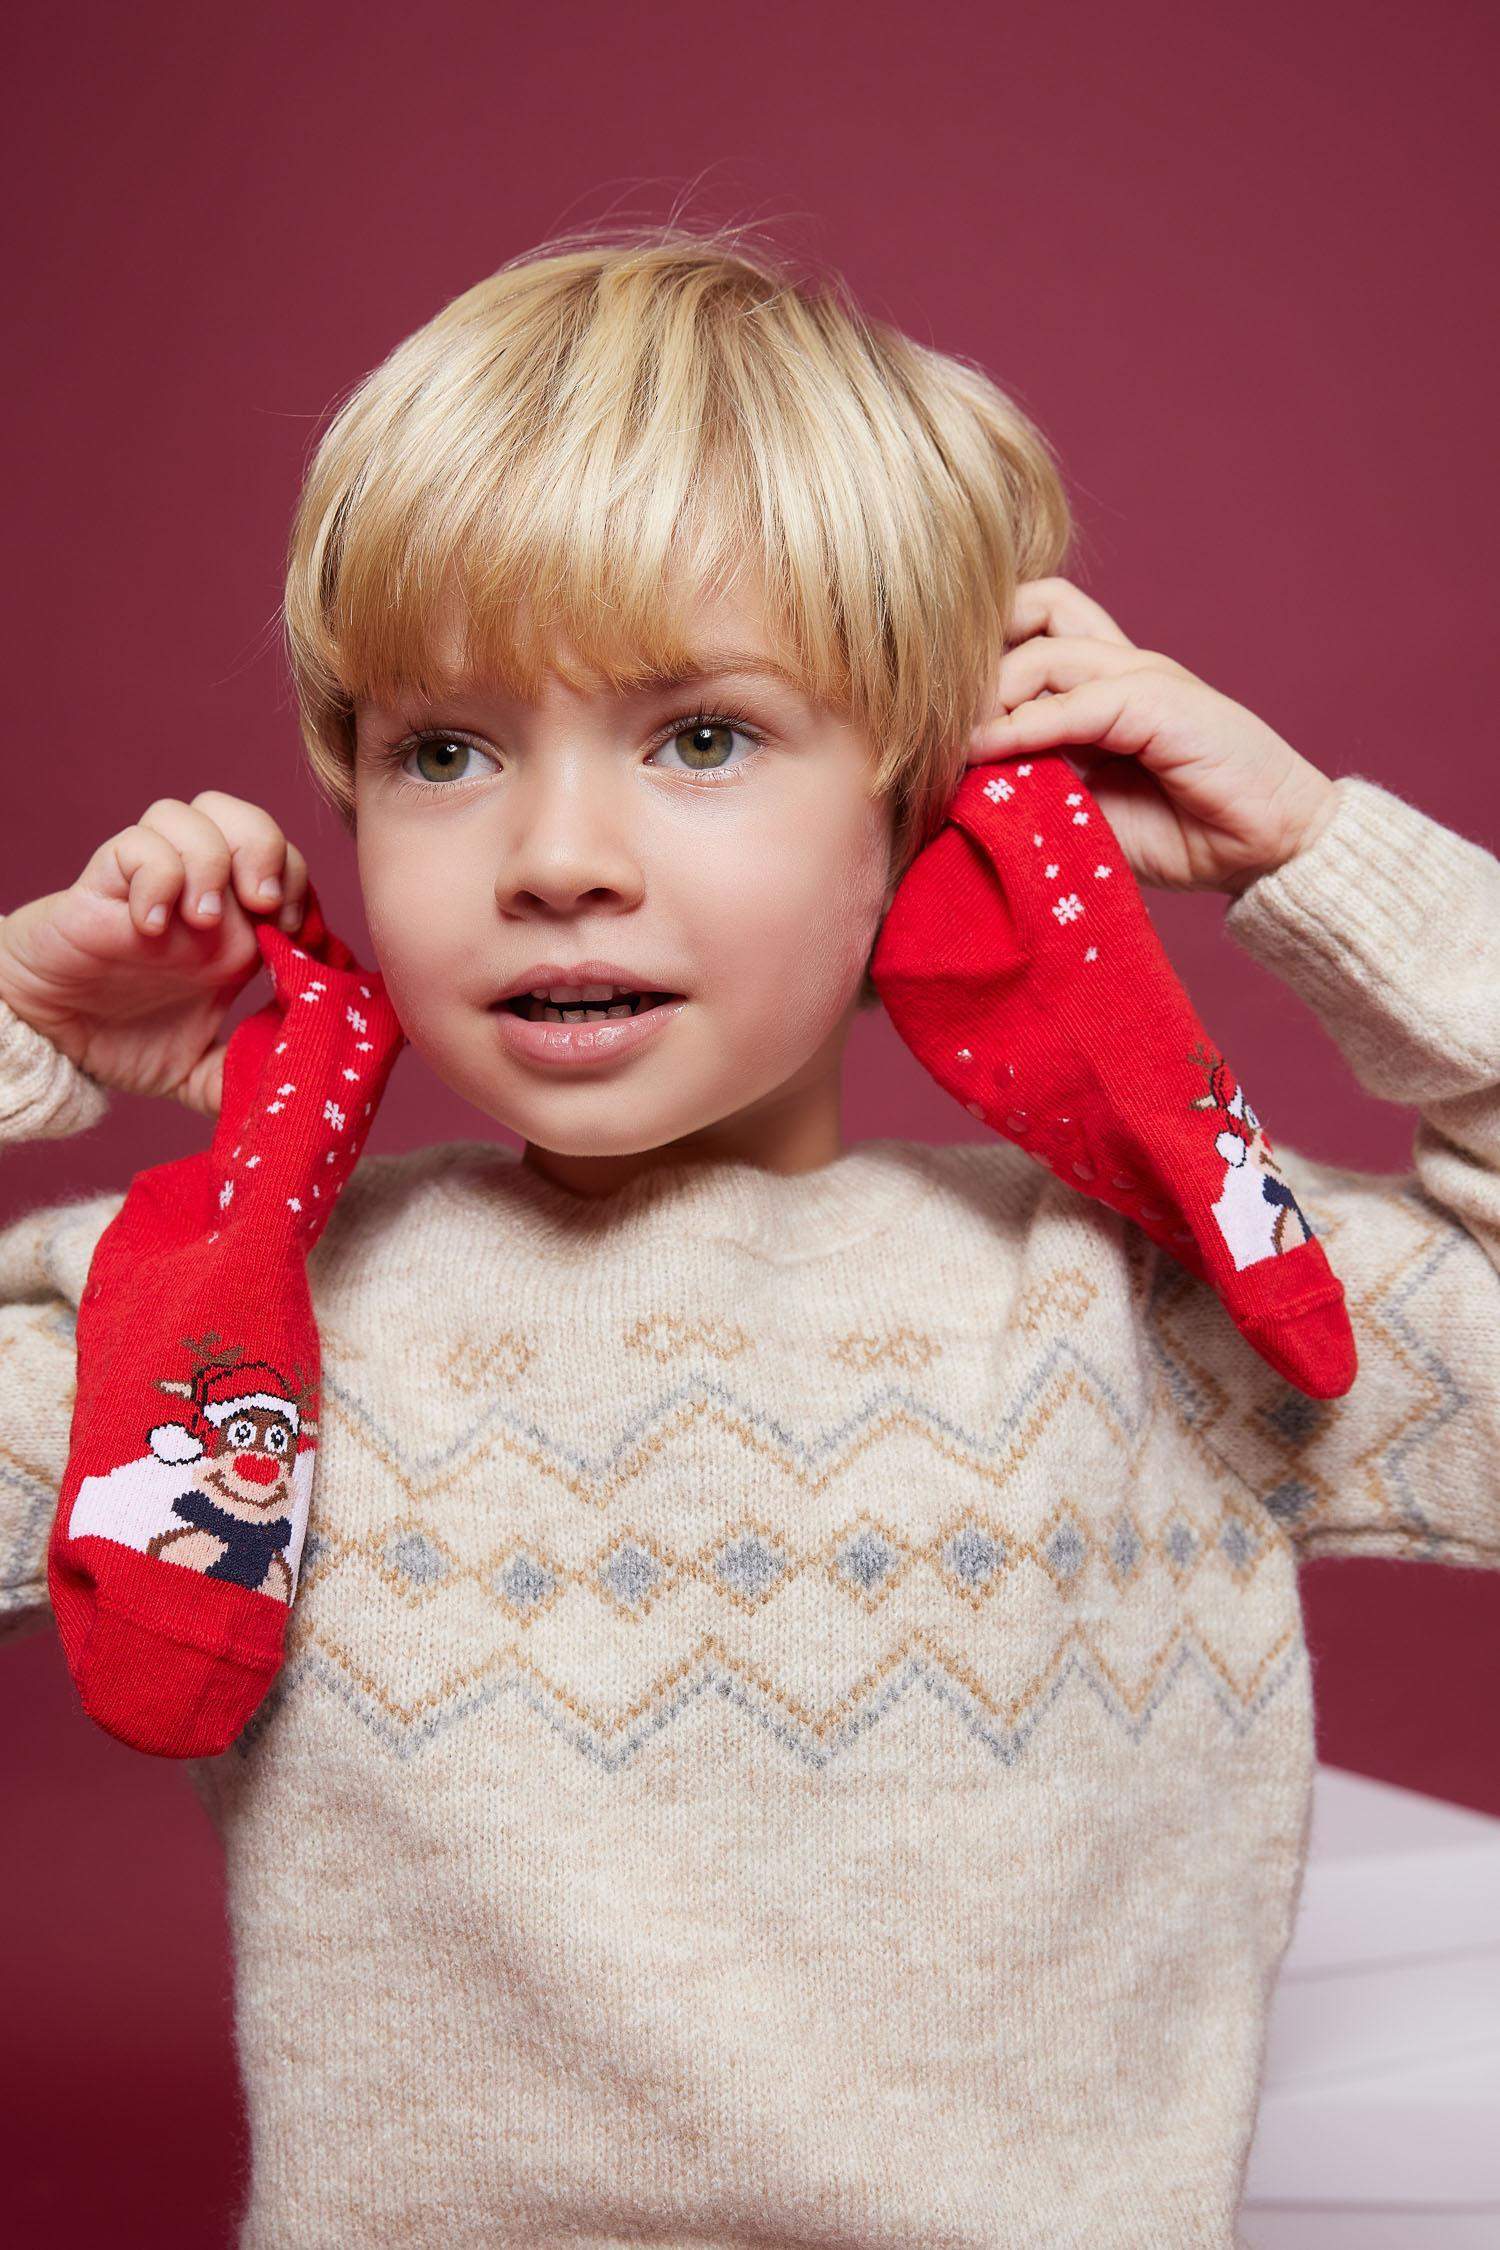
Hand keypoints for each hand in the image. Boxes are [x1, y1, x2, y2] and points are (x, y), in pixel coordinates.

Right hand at [0, 791, 311, 1118]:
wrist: (48, 1042)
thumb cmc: (122, 1041)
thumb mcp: (200, 1074)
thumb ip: (245, 1080)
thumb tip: (299, 1093)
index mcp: (233, 929)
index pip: (286, 866)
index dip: (302, 888)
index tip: (299, 939)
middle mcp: (196, 895)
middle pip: (246, 821)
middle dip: (267, 853)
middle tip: (264, 909)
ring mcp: (150, 886)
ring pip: (189, 815)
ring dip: (210, 862)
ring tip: (204, 921)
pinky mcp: (101, 886)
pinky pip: (134, 845)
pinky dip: (154, 879)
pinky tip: (152, 927)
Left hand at [965, 577, 1339, 893]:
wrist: (1270, 850)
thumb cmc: (1184, 835)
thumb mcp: (1084, 811)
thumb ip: (1029, 786)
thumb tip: (955, 787)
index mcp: (1106, 682)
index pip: (1031, 624)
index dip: (978, 654)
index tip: (930, 712)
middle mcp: (1123, 665)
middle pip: (1033, 608)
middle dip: (974, 657)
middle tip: (934, 719)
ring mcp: (1145, 678)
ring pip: (1043, 651)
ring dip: (987, 698)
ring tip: (950, 746)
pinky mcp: (1161, 703)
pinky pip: (1074, 703)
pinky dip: (1021, 727)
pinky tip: (983, 756)